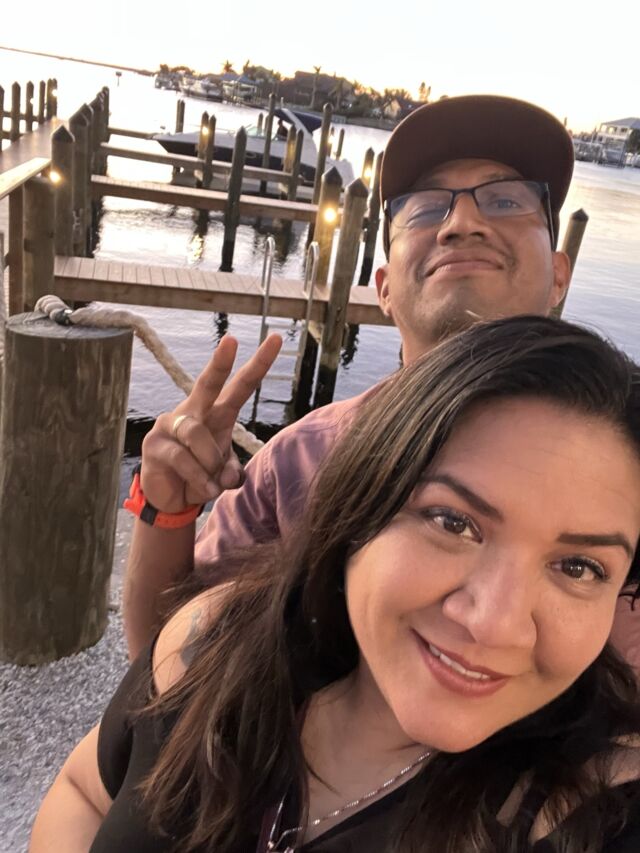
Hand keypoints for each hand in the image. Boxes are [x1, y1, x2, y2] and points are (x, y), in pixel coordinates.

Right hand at [140, 334, 281, 513]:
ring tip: (212, 482)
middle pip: (208, 383)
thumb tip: (227, 476)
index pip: (240, 386)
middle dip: (220, 362)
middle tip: (231, 340)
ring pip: (196, 434)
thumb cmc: (201, 475)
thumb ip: (230, 472)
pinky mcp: (154, 443)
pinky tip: (203, 490)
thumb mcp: (222, 474)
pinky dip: (198, 478)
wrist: (170, 497)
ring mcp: (171, 424)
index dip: (258, 365)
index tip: (276, 339)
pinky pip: (182, 458)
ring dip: (209, 462)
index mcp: (218, 413)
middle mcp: (194, 411)